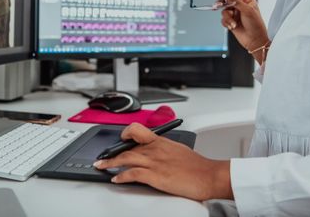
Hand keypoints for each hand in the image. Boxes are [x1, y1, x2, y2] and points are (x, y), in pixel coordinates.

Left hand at [93, 123, 232, 200]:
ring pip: (125, 158)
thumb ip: (164, 150)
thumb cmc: (197, 165)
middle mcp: (155, 149)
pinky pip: (132, 174)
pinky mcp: (155, 176)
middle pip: (127, 146)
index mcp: (161, 141)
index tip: (120, 139)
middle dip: (111, 152)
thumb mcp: (178, 150)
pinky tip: (116, 179)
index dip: (125, 134)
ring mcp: (154, 162)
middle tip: (102, 156)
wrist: (208, 175)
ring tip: (101, 166)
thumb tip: (156, 153)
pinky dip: (121, 176)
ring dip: (110, 163)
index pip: (137, 130)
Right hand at [219, 0, 269, 61]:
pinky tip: (233, 26)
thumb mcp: (247, 10)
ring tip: (233, 23)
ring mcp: (235, 14)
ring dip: (227, 18)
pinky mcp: (231, 22)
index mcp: (246, 0)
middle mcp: (240, 6)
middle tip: (217, 5)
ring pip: (224, 11)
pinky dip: (226, 23)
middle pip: (226, 0)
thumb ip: (235, 0)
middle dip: (222, 4)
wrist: (255, 40)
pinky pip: (223, 19)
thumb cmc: (256, 25)